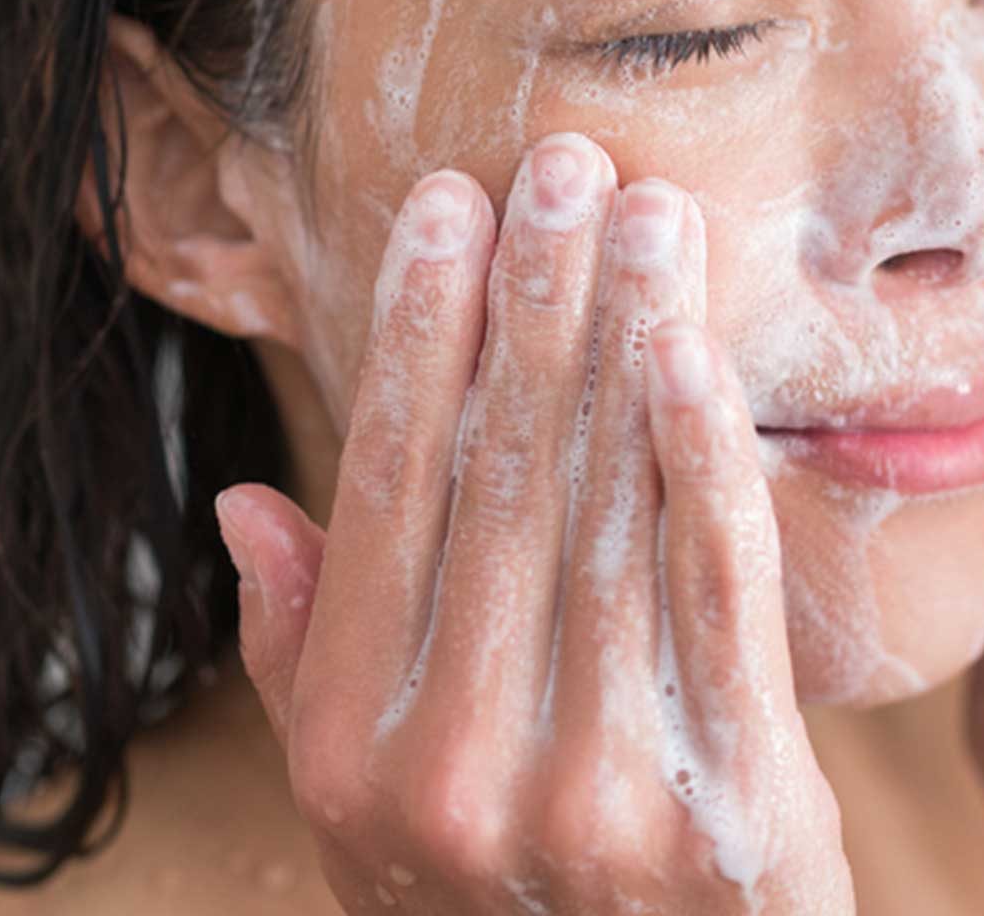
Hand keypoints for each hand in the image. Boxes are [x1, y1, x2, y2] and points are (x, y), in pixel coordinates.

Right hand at [213, 136, 854, 913]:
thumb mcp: (367, 819)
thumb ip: (307, 663)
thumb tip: (251, 509)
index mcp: (354, 749)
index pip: (386, 495)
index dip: (416, 338)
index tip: (447, 211)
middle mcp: (457, 764)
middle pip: (500, 479)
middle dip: (533, 303)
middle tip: (561, 164)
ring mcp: (595, 789)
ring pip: (609, 513)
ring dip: (626, 343)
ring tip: (646, 216)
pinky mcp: (732, 804)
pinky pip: (719, 595)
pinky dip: (708, 462)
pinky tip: (698, 352)